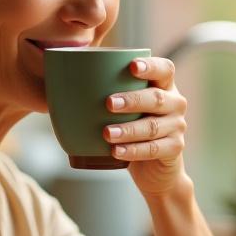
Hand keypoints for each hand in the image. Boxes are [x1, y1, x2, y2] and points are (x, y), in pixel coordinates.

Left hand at [104, 56, 188, 195]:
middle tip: (108, 103)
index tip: (131, 66)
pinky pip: (154, 149)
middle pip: (156, 98)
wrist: (154, 169)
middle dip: (132, 100)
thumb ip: (104, 91)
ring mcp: (177, 127)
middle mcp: (175, 103)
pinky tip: (116, 151)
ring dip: (128, 129)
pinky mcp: (175, 149)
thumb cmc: (132, 128)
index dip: (151, 66)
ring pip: (152, 126)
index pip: (165, 69)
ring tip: (106, 133)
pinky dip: (133, 150)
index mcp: (164, 86)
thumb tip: (57, 78)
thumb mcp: (123, 109)